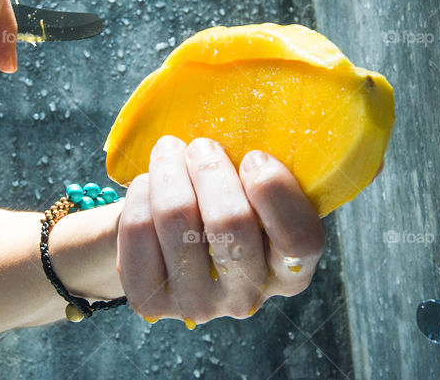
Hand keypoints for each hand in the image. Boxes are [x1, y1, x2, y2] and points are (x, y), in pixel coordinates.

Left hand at [116, 136, 325, 326]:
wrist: (163, 242)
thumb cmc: (219, 204)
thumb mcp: (252, 192)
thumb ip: (262, 174)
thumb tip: (250, 135)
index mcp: (289, 272)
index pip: (300, 240)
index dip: (275, 190)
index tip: (253, 156)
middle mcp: (247, 297)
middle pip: (231, 223)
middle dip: (211, 169)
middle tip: (201, 146)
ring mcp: (197, 305)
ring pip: (177, 219)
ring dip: (170, 169)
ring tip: (170, 151)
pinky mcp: (150, 300)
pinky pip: (139, 229)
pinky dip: (141, 193)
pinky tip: (148, 183)